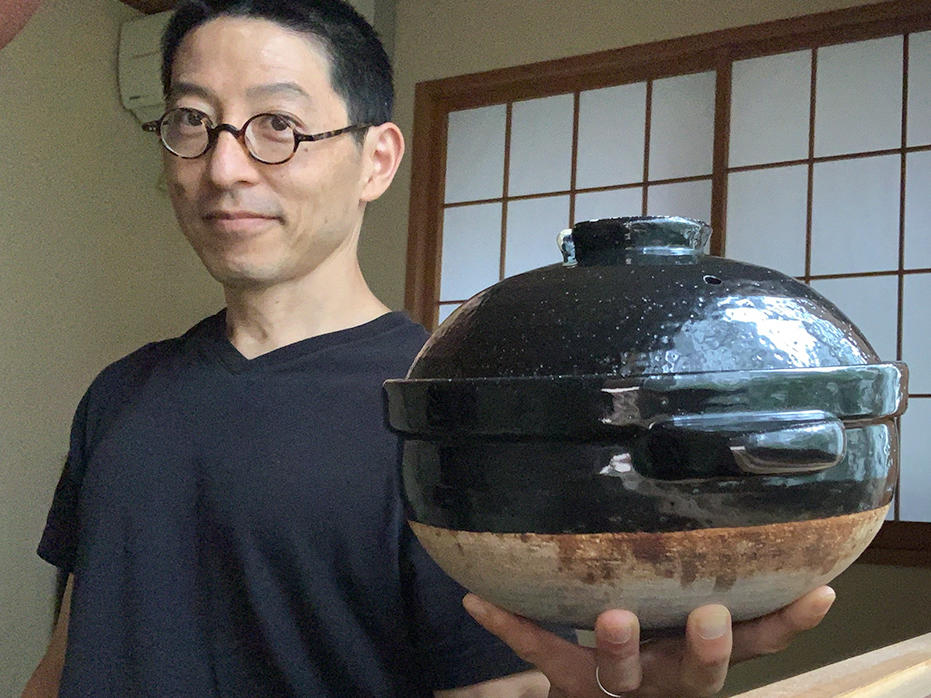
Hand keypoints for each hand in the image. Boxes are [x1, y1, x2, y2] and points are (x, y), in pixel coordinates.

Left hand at [462, 586, 835, 696]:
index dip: (790, 622)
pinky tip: (478, 598)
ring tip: (611, 616)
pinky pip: (539, 652)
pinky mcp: (568, 681)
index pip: (759, 642)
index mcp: (702, 655)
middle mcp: (668, 675)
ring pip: (622, 675)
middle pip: (696, 674)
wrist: (601, 692)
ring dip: (619, 646)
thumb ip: (722, 580)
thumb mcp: (690, 616)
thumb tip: (778, 524)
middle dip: (708, 650)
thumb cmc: (657, 636)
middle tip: (709, 617)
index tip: (817, 592)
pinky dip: (510, 627)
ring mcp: (619, 683)